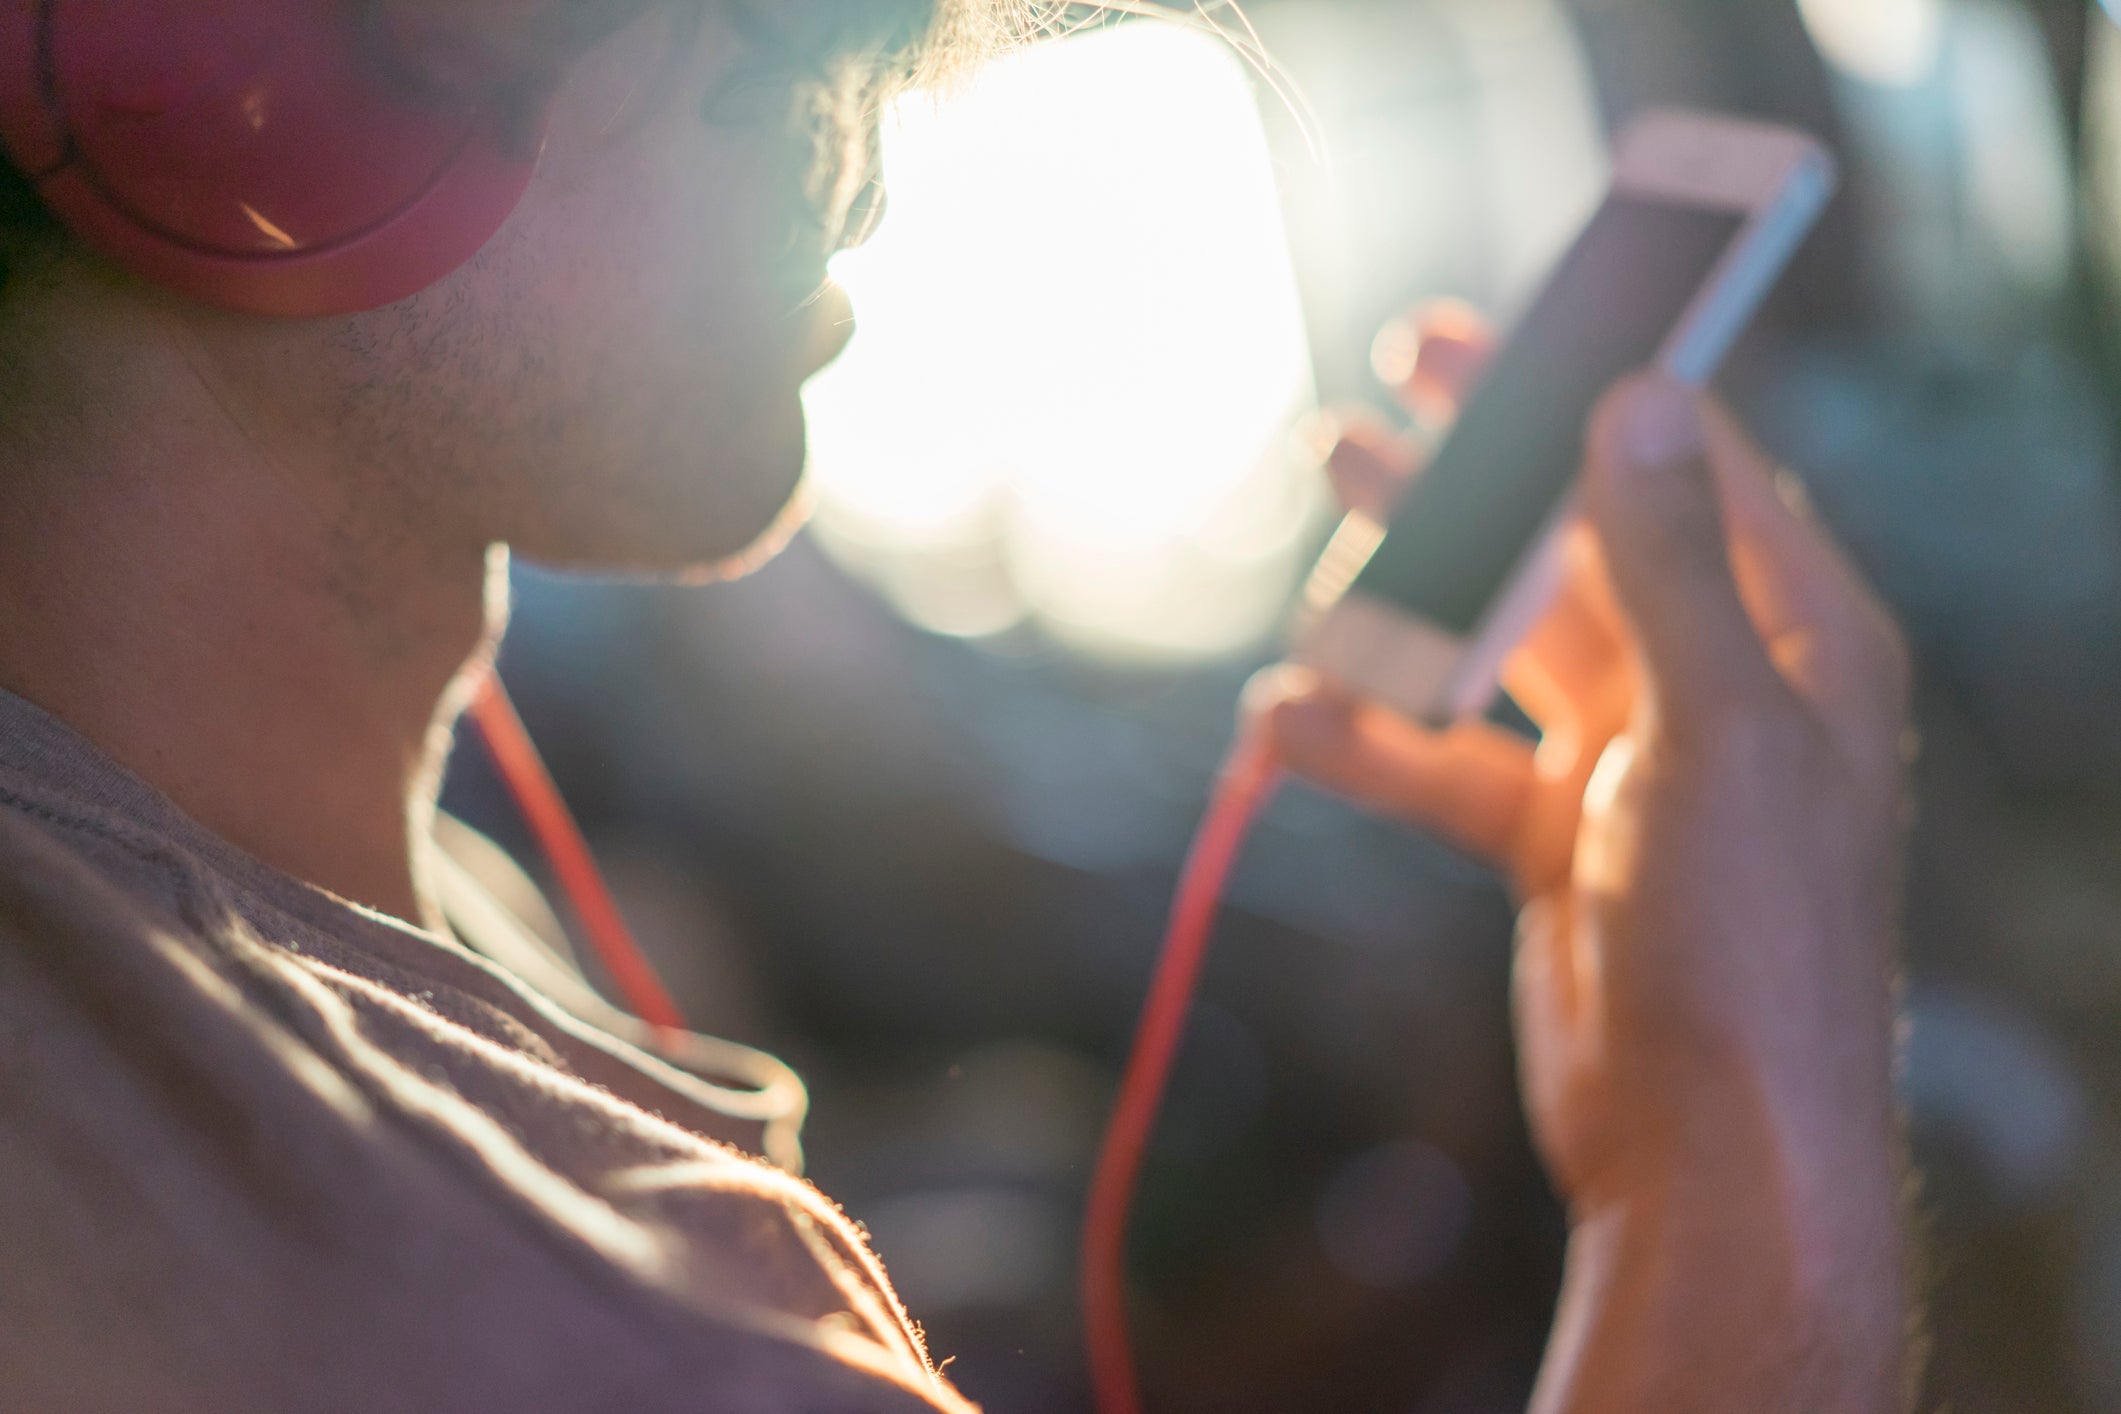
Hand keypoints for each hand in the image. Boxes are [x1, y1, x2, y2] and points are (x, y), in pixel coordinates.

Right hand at [1255, 307, 1911, 1411]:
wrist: (1710, 1146)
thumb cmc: (1750, 940)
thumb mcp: (1715, 730)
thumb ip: (1663, 564)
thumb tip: (1633, 400)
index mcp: (1791, 635)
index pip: (1687, 468)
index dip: (1588, 389)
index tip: (1490, 335)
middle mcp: (1713, 683)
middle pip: (1575, 542)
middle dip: (1474, 477)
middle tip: (1381, 394)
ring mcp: (1628, 762)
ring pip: (1498, 643)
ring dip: (1408, 596)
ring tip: (1320, 539)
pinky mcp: (1550, 836)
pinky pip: (1447, 758)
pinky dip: (1371, 739)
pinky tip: (1290, 721)